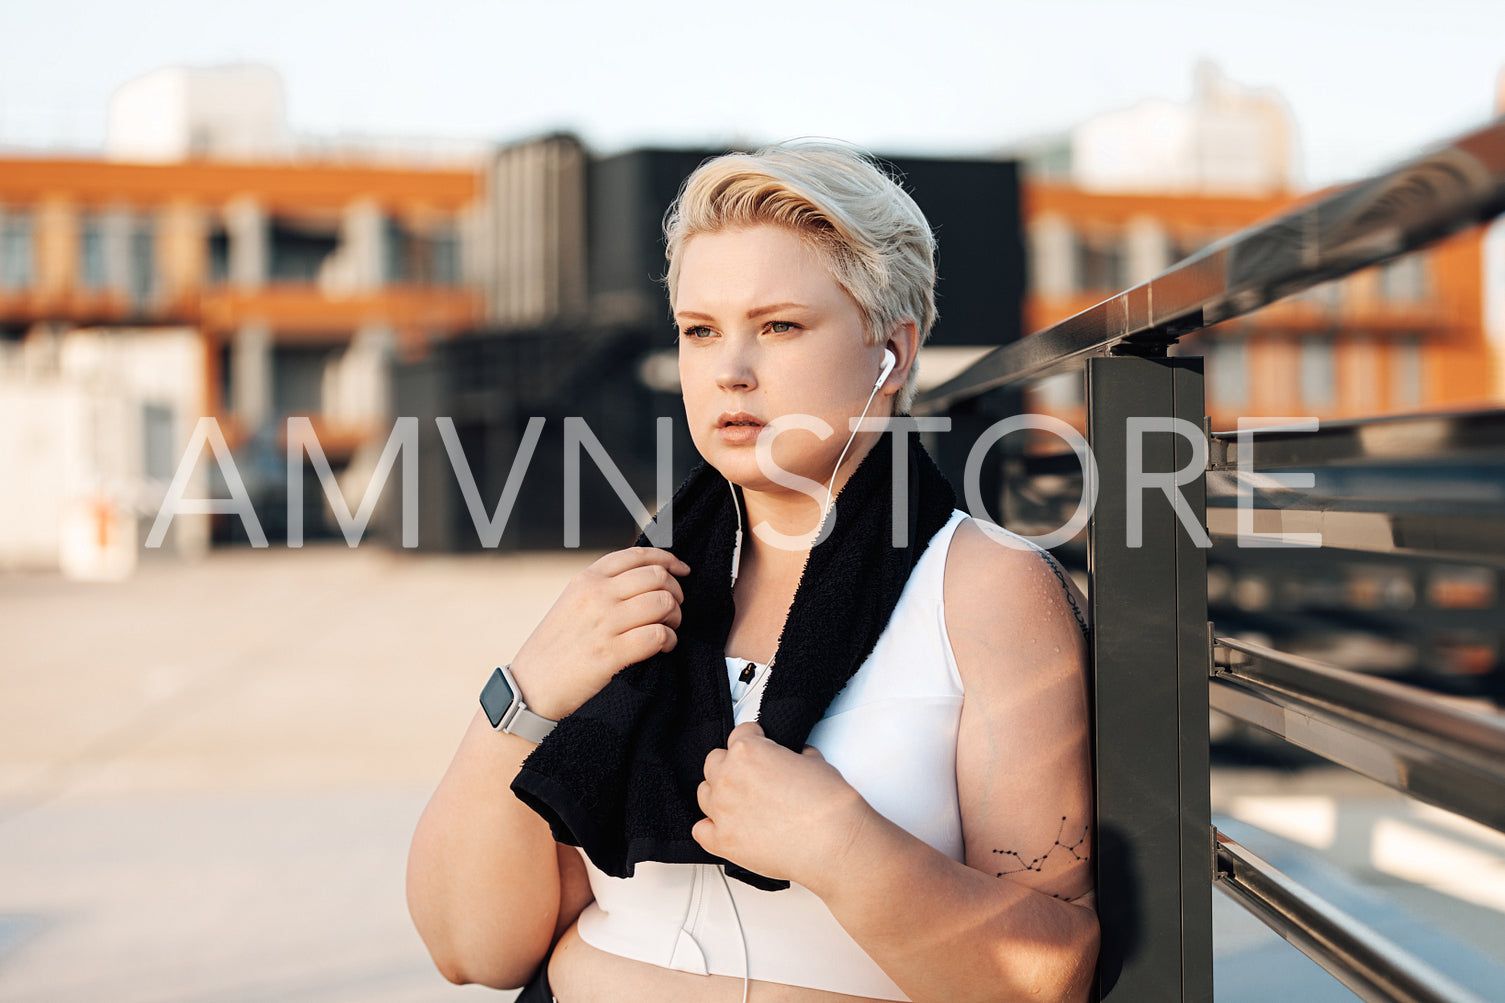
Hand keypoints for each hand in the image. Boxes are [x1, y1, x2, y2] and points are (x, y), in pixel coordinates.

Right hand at [509, 547, 688, 720]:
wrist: (530, 688)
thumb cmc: (554, 648)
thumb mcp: (571, 603)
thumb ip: (602, 587)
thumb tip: (645, 578)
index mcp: (586, 579)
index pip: (638, 555)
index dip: (668, 560)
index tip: (681, 570)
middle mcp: (596, 595)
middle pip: (657, 577)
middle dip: (675, 592)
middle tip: (673, 609)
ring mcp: (604, 623)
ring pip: (663, 603)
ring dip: (674, 617)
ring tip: (668, 629)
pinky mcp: (611, 654)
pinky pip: (658, 635)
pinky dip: (669, 641)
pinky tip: (663, 647)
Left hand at [692, 722, 873, 891]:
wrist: (835, 843)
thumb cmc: (828, 805)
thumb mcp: (814, 761)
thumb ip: (792, 755)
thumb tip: (791, 760)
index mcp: (747, 751)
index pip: (739, 733)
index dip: (754, 739)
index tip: (760, 745)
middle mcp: (728, 778)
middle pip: (715, 761)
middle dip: (732, 766)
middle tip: (753, 777)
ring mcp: (722, 811)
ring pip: (704, 793)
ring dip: (720, 795)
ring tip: (742, 804)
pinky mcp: (722, 842)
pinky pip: (700, 830)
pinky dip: (711, 829)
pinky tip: (728, 828)